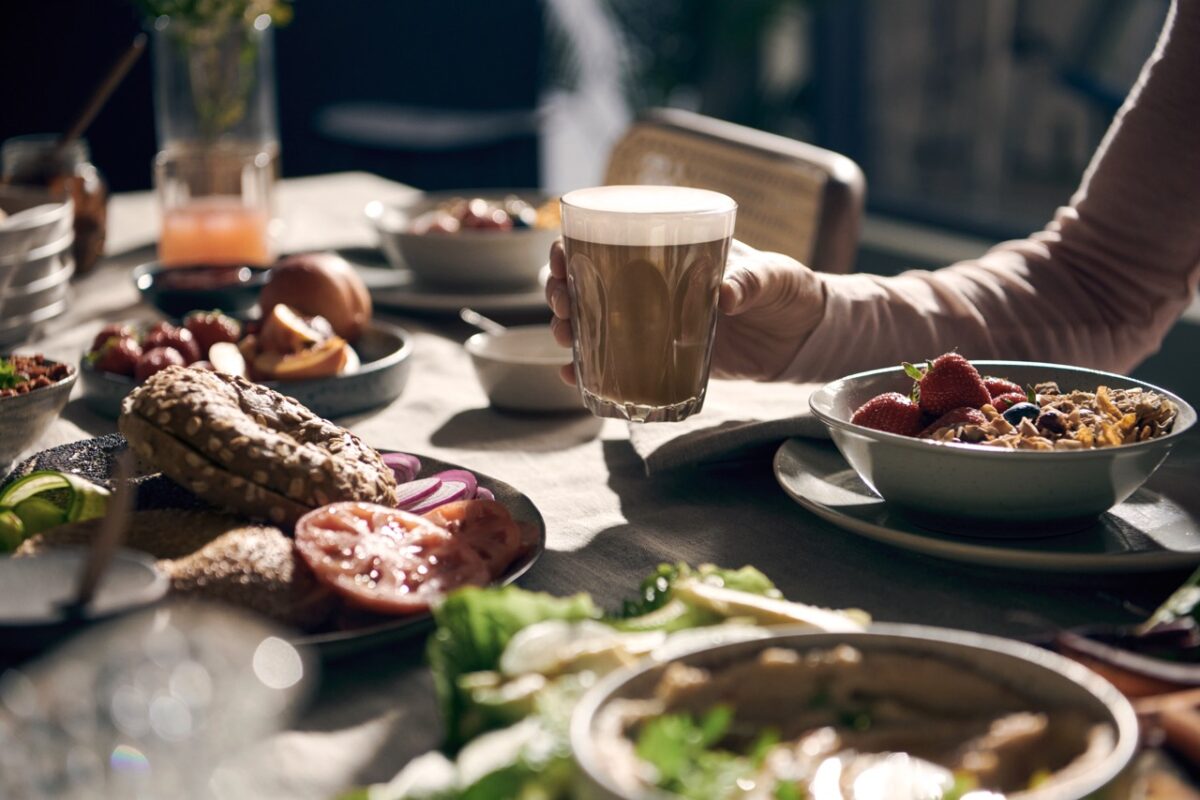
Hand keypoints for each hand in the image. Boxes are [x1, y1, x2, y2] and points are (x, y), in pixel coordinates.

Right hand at [545, 239, 824, 383]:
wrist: (805, 335)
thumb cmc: (788, 289)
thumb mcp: (772, 275)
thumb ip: (749, 280)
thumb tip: (725, 294)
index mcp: (671, 250)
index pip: (608, 239)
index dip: (572, 247)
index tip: (559, 259)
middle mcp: (653, 285)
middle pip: (586, 282)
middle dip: (559, 291)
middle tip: (560, 305)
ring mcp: (655, 322)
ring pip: (595, 322)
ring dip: (570, 329)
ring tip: (564, 338)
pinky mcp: (666, 357)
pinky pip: (619, 363)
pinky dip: (592, 371)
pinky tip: (572, 377)